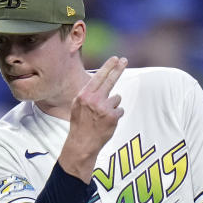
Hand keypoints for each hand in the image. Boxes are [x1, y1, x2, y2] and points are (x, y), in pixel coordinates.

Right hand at [59, 56, 127, 181]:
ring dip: (113, 105)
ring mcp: (104, 108)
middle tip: (124, 60)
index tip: (115, 59)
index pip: (98, 77)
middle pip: (110, 80)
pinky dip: (116, 115)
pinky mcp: (112, 117)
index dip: (108, 67)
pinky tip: (107, 122)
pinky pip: (120, 110)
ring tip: (103, 115)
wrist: (82, 143)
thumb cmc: (80, 124)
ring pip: (117, 98)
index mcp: (84, 95)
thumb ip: (88, 94)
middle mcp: (94, 99)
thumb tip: (98, 81)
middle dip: (118, 69)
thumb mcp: (78, 105)